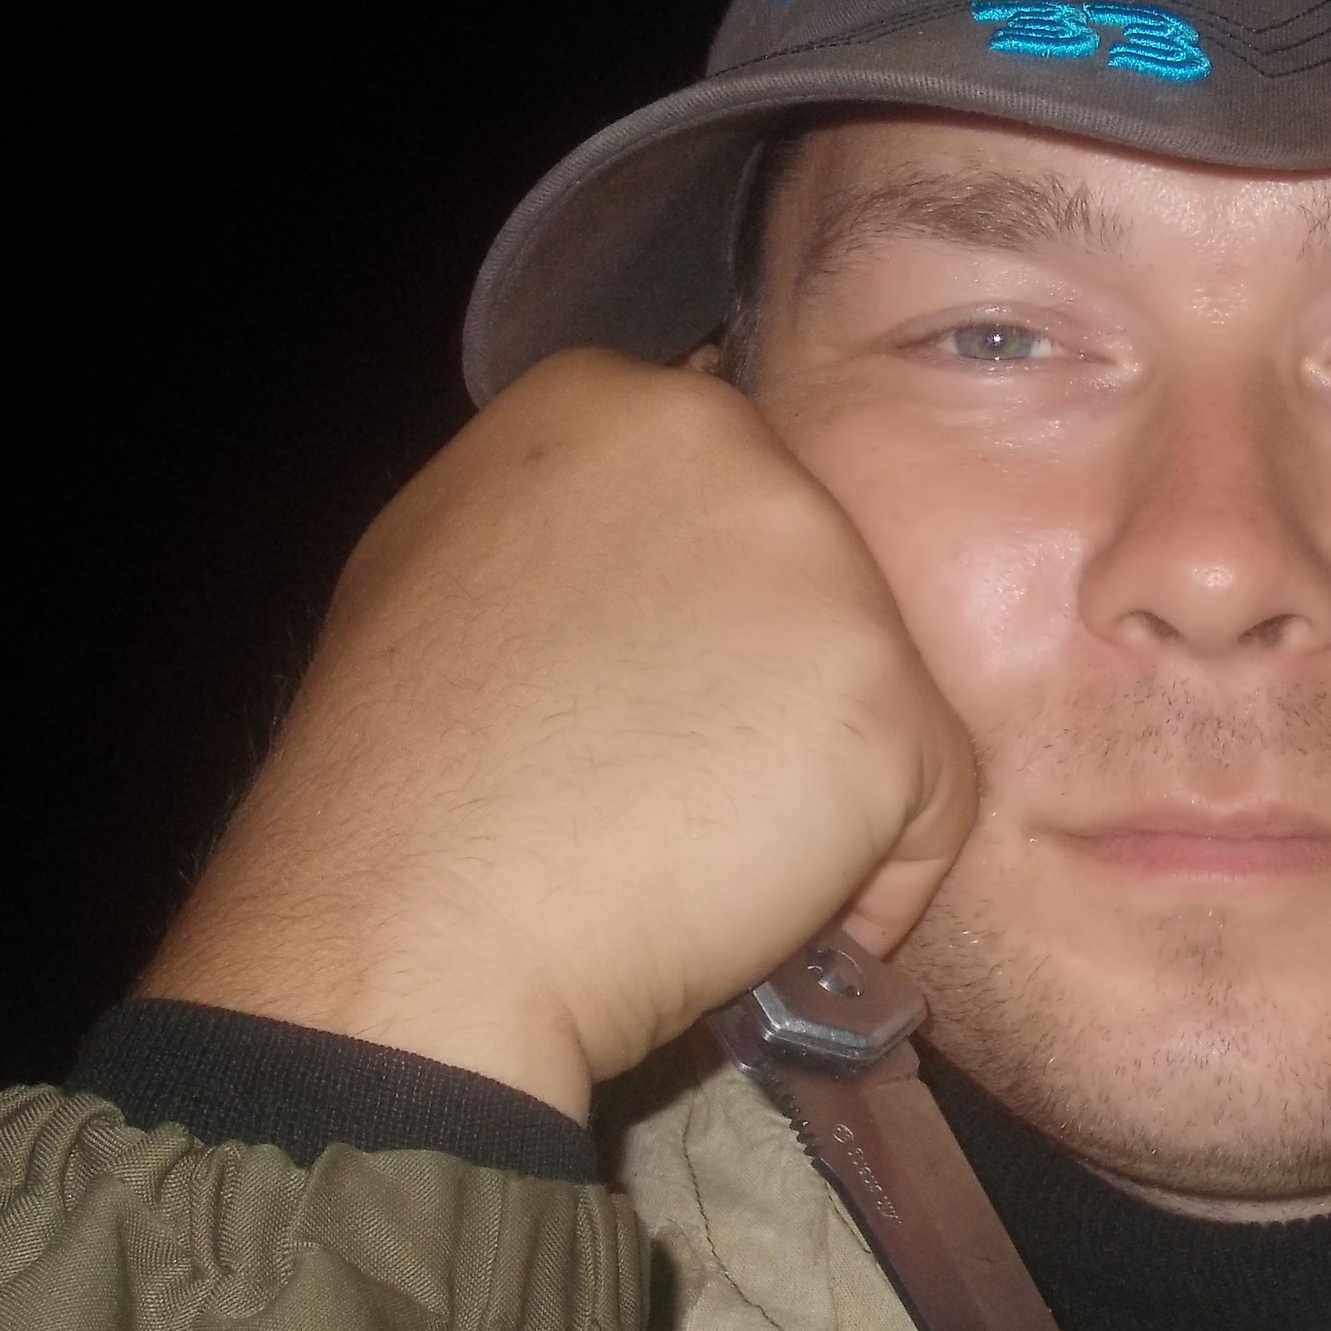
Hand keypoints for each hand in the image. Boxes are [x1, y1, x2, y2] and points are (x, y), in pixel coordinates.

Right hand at [138, 349, 977, 1118]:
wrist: (418, 927)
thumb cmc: (403, 779)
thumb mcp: (449, 569)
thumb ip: (572, 518)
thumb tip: (654, 537)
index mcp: (611, 403)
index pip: (731, 496)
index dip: (705, 621)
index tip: (644, 695)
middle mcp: (730, 449)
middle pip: (819, 585)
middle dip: (769, 694)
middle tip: (667, 782)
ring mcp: (824, 572)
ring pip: (878, 691)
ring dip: (816, 784)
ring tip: (691, 849)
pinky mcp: (889, 702)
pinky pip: (928, 808)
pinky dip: (865, 882)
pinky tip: (750, 907)